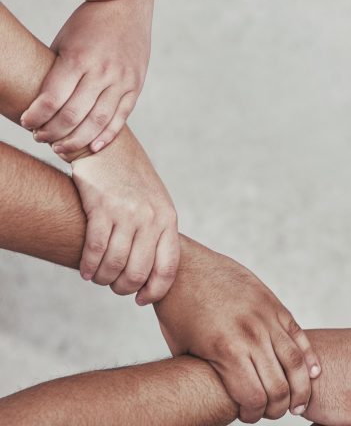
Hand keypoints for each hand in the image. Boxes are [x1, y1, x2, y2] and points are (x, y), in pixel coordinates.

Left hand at [20, 0, 153, 154]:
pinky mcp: (136, 84)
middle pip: (74, 114)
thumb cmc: (88, 23)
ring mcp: (123, 78)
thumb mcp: (64, 42)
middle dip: (51, 132)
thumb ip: (56, 74)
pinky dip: (106, 135)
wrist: (127, 4)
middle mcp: (103, 70)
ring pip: (98, 121)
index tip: (26, 122)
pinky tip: (93, 147)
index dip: (35, 117)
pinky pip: (122, 117)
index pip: (52, 99)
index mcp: (79, 57)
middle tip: (39, 137)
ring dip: (76, 140)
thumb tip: (39, 106)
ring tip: (60, 147)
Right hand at [71, 128, 178, 303]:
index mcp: (168, 218)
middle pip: (138, 272)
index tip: (141, 300)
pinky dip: (88, 266)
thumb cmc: (131, 180)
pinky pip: (94, 250)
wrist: (109, 147)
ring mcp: (128, 212)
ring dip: (102, 279)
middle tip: (113, 285)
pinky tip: (85, 270)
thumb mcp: (155, 203)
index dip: (154, 291)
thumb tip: (151, 275)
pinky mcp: (102, 207)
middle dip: (123, 287)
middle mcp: (151, 217)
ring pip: (114, 265)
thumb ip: (157, 232)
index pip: (168, 267)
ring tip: (97, 277)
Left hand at [154, 237, 320, 422]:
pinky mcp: (273, 303)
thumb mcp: (185, 352)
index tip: (247, 415)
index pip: (254, 399)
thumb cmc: (178, 313)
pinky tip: (313, 372)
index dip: (252, 415)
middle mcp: (251, 333)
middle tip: (273, 413)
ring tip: (298, 402)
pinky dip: (309, 356)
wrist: (184, 268)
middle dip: (278, 408)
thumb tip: (226, 399)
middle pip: (279, 386)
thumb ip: (211, 375)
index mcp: (226, 350)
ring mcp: (265, 316)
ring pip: (296, 361)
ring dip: (301, 388)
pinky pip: (298, 334)